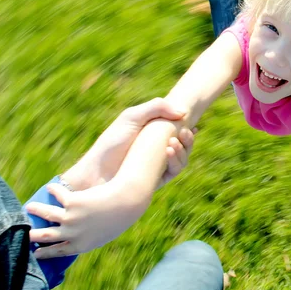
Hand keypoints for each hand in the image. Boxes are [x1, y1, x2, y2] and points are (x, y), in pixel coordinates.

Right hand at [25, 180, 148, 257]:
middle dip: (32, 235)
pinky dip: (54, 190)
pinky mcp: (72, 202)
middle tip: (25, 233)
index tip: (35, 252)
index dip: (45, 252)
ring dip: (36, 210)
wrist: (126, 202)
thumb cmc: (120, 218)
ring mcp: (70, 218)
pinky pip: (59, 195)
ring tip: (29, 207)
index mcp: (81, 246)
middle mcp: (72, 234)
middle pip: (45, 236)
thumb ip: (89, 237)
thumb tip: (79, 238)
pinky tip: (50, 187)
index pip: (57, 251)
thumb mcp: (104, 234)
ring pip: (46, 214)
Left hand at [62, 97, 193, 189]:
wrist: (96, 173)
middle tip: (186, 132)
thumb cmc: (111, 143)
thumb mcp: (132, 117)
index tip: (195, 125)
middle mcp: (158, 153)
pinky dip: (176, 162)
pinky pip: (174, 172)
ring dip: (183, 151)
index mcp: (153, 137)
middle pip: (184, 147)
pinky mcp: (157, 182)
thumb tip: (183, 112)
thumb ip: (157, 107)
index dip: (188, 129)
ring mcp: (158, 168)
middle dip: (189, 140)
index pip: (177, 132)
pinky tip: (169, 151)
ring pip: (182, 160)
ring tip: (173, 142)